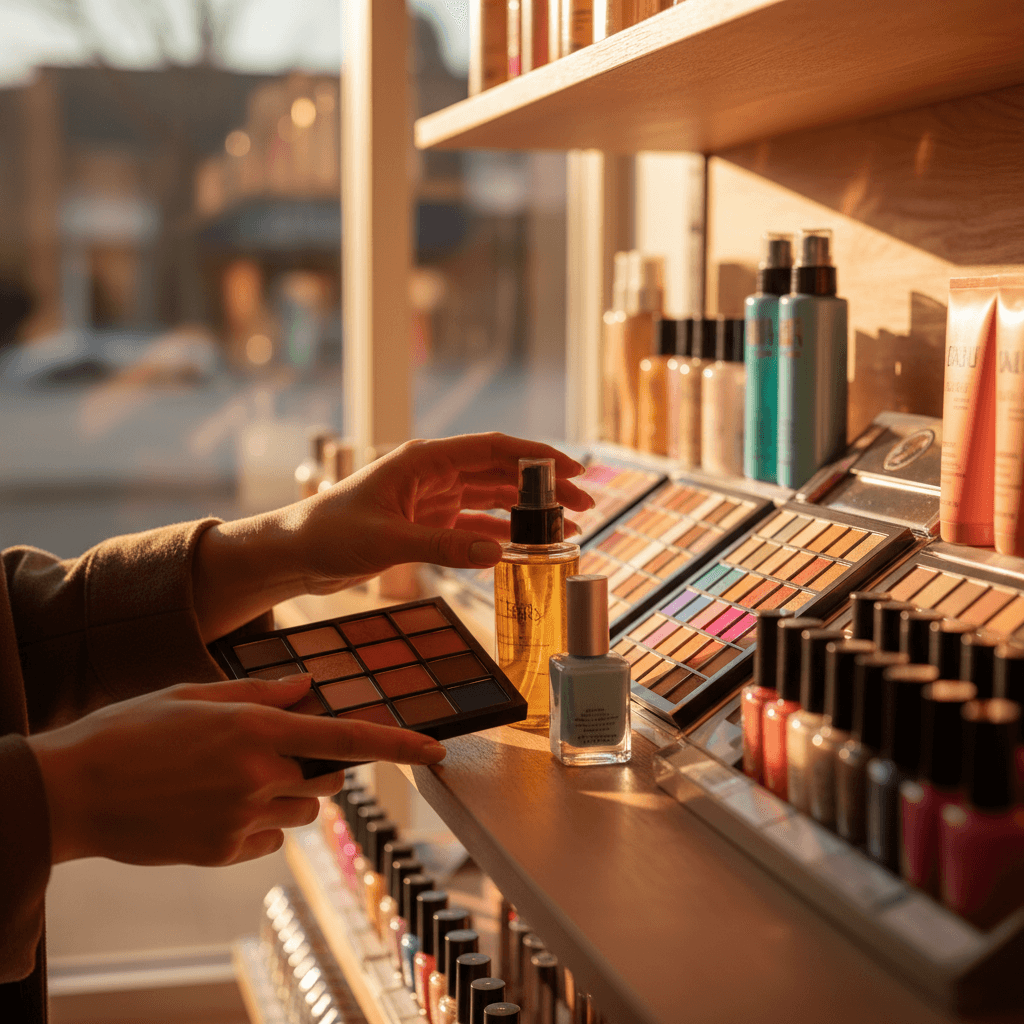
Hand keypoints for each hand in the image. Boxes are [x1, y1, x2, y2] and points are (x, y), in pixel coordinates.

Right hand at [26, 675, 444, 866]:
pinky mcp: (221, 852)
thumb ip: (259, 692)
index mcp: (255, 728)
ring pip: (303, 811)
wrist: (71, 791)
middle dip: (320, 765)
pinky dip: (259, 825)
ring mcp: (240, 819)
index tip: (436, 751)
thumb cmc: (131, 730)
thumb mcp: (194, 693)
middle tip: (277, 751)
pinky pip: (268, 840)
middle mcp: (257, 775)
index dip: (398, 745)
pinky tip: (215, 807)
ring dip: (290, 795)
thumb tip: (307, 689)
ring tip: (234, 779)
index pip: (346, 738)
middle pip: (328, 777)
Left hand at [296, 432, 592, 593]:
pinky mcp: (426, 523)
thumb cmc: (330, 533)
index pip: (494, 448)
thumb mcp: (387, 540)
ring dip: (527, 510)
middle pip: (502, 472)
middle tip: (585, 504)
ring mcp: (432, 498)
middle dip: (544, 485)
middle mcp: (434, 473)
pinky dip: (500, 533)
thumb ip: (442, 545)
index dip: (538, 456)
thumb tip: (497, 552)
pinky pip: (474, 523)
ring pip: (492, 497)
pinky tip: (524, 546)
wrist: (295, 552)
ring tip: (566, 526)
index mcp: (425, 459)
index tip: (574, 470)